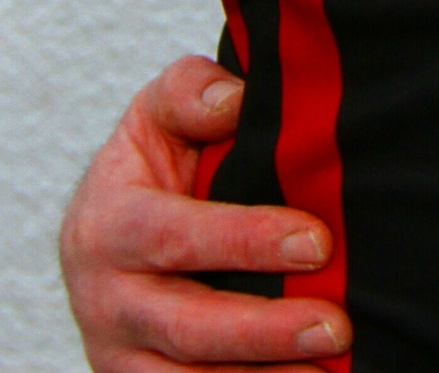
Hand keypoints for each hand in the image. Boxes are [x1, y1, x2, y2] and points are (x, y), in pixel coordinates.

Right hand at [61, 57, 345, 371]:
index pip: (175, 236)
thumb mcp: (157, 115)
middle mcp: (106, 299)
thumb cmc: (149, 170)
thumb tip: (232, 100)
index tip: (315, 242)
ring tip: (325, 370)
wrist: (105, 235)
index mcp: (109, 225)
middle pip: (185, 326)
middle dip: (262, 330)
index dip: (245, 241)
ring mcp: (120, 352)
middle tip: (333, 325)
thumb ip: (189, 93)